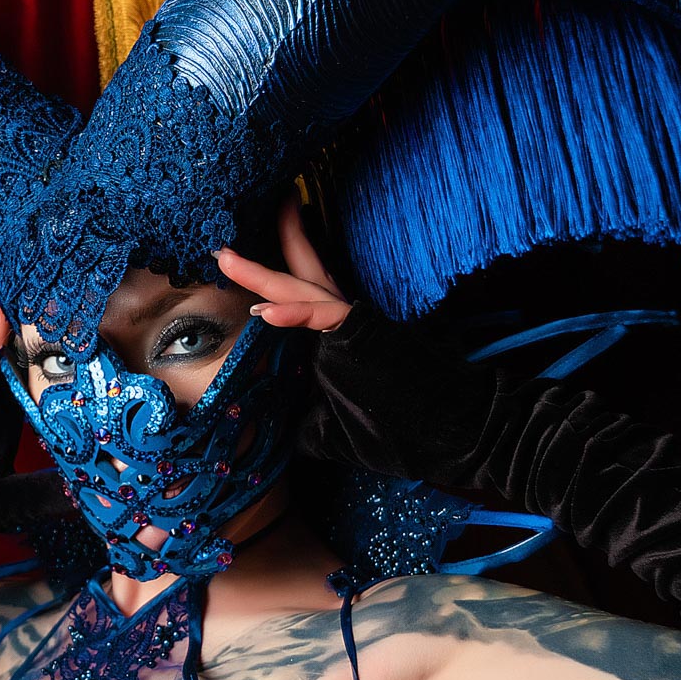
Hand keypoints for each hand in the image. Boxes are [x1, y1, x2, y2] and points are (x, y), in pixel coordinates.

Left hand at [216, 193, 500, 482]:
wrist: (458, 432)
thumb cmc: (406, 432)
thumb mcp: (337, 432)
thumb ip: (310, 423)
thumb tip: (283, 435)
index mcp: (339, 336)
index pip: (301, 300)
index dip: (272, 282)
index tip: (241, 267)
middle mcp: (345, 321)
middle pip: (296, 278)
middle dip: (259, 260)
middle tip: (222, 244)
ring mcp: (354, 323)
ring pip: (301, 288)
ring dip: (260, 274)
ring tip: (226, 258)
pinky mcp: (366, 332)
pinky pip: (325, 316)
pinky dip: (295, 314)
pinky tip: (265, 312)